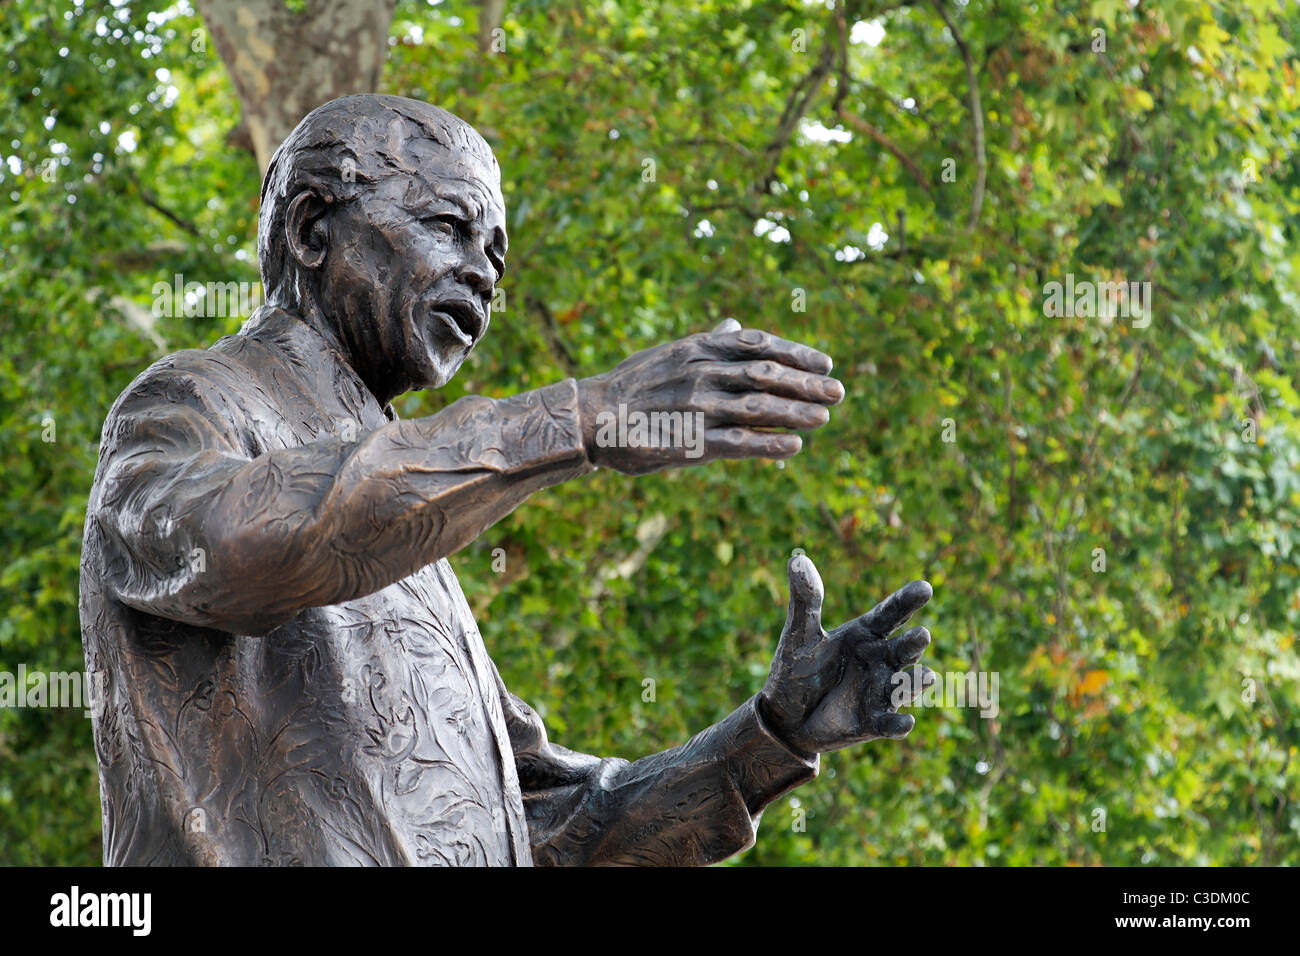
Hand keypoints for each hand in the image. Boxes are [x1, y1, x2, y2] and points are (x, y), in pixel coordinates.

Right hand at [576, 319, 843, 474]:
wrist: (593, 417)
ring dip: (797, 412)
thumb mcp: (669, 353)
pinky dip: (769, 443)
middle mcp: (702, 372)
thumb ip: (707, 342)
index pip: (759, 344)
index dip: (797, 353)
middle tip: (839, 391)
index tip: (826, 363)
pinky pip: (738, 442)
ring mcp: (697, 406)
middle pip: (767, 374)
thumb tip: (735, 324)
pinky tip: (793, 446)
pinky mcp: (689, 440)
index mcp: (699, 347)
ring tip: (824, 417)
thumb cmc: (634, 385)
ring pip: (759, 406)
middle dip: (807, 383)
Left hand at [760, 553, 935, 754]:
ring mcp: (879, 692)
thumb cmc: (798, 668)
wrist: (785, 715)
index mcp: (865, 635)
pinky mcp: (872, 722)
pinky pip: (887, 724)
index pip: (890, 614)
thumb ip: (805, 600)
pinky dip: (896, 725)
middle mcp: (880, 661)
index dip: (907, 601)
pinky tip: (905, 724)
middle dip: (914, 644)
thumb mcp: (799, 633)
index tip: (924, 588)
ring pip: (904, 686)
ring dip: (915, 683)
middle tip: (922, 635)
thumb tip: (797, 558)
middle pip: (903, 649)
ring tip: (926, 677)